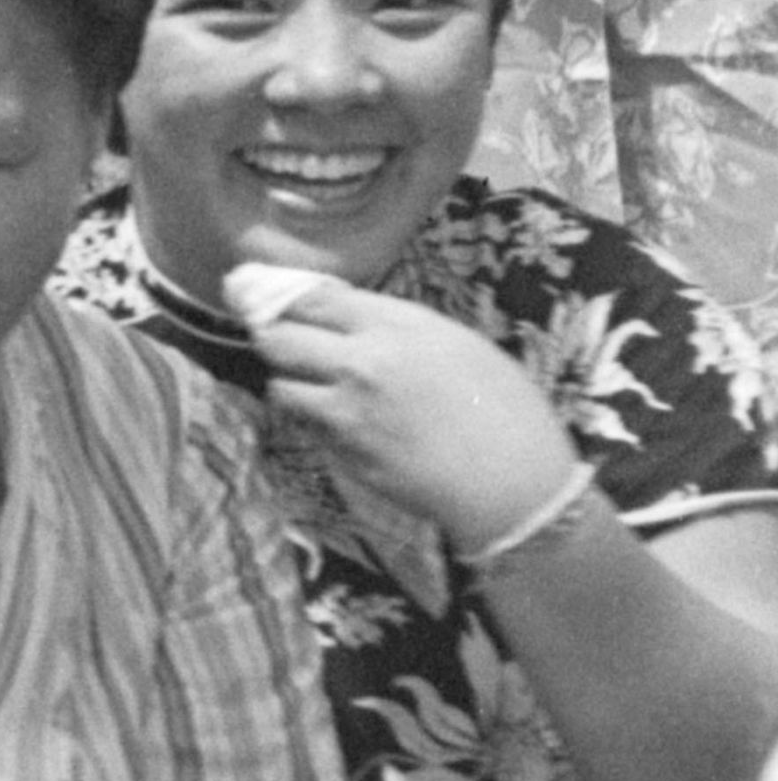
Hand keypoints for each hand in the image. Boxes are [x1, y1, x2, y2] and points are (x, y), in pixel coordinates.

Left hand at [237, 277, 583, 556]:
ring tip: (313, 386)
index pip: (311, 299)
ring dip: (289, 383)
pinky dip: (313, 422)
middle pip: (277, 339)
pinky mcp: (341, 453)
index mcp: (397, 327)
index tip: (265, 296)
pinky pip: (308, 428)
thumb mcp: (460, 345)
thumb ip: (398, 327)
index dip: (280, 296)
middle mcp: (361, 364)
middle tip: (278, 340)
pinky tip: (343, 424)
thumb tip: (349, 316)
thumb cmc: (507, 410)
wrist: (514, 485)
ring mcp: (345, 413)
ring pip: (280, 387)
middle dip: (272, 337)